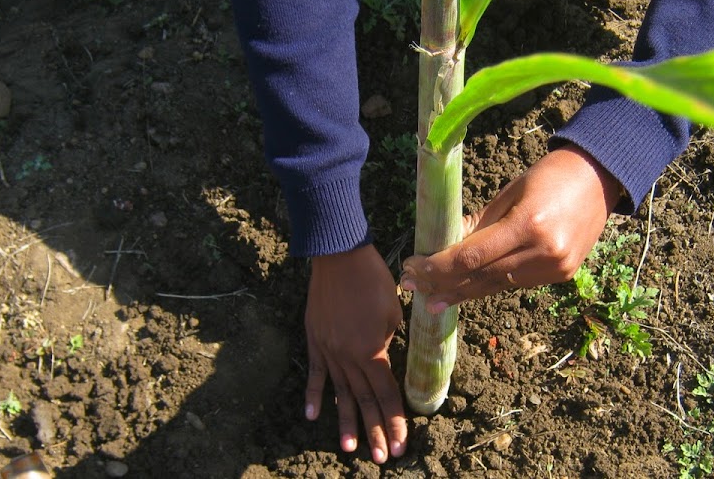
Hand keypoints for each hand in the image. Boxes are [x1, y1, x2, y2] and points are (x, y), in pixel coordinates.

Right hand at [305, 245, 406, 463]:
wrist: (340, 256)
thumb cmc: (374, 280)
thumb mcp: (393, 314)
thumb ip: (388, 342)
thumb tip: (385, 358)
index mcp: (372, 352)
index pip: (386, 395)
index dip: (394, 421)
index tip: (401, 444)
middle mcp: (348, 357)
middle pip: (364, 401)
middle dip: (373, 432)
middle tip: (382, 458)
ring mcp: (328, 350)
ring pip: (339, 393)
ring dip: (345, 422)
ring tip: (348, 449)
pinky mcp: (314, 340)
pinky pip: (314, 373)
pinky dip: (313, 395)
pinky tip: (312, 416)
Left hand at [400, 144, 620, 312]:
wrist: (601, 178)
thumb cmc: (550, 176)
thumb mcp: (510, 192)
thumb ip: (480, 222)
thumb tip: (447, 245)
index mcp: (527, 224)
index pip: (471, 257)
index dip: (438, 267)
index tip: (413, 266)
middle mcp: (543, 252)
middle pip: (481, 277)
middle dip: (443, 283)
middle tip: (412, 287)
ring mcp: (555, 267)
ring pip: (496, 286)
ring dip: (462, 292)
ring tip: (433, 299)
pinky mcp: (562, 274)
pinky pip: (516, 283)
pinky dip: (489, 285)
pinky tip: (466, 290)